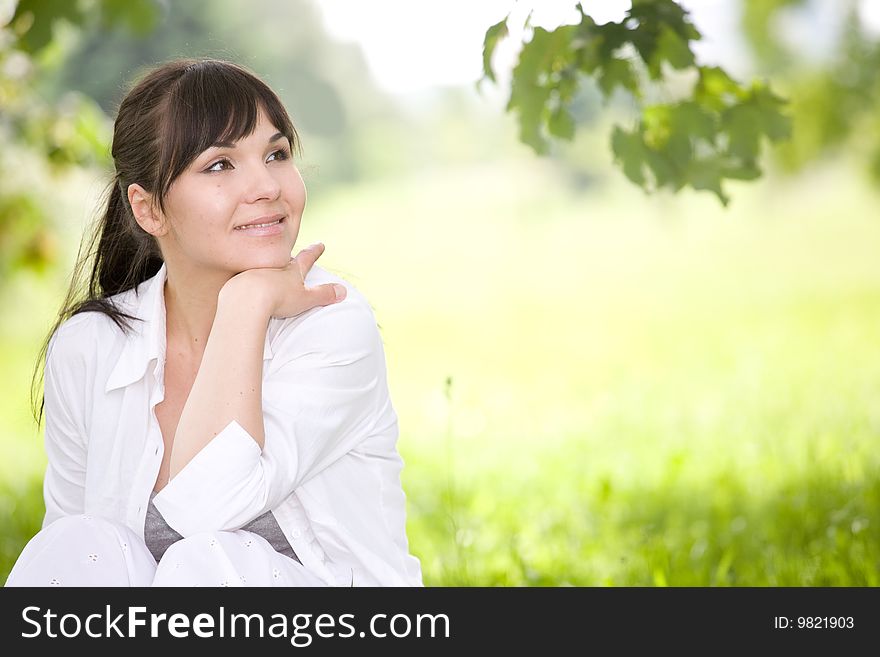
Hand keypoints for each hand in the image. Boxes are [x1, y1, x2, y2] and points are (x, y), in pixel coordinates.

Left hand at [223, 243, 346, 318]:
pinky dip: (248, 281)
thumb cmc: (278, 298)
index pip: (307, 258)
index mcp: (292, 269)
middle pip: (283, 259)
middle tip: (291, 255)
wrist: (246, 298)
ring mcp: (254, 272)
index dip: (315, 252)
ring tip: (267, 271)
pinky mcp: (238, 281)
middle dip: (289, 257)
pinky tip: (245, 287)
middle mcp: (273, 266)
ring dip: (267, 269)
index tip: (320, 244)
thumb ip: (324, 294)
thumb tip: (343, 291)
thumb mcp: (306, 298)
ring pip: (263, 267)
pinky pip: (245, 279)